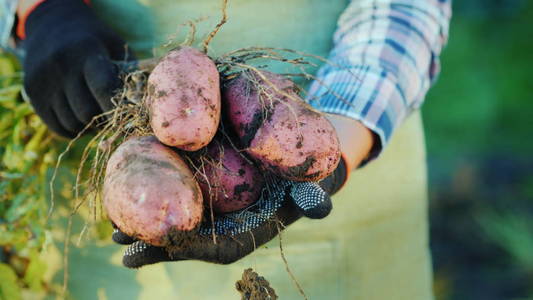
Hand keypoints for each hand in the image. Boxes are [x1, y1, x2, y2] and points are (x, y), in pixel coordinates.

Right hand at [20, 0, 131, 136]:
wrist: (53, 26)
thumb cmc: (96, 41)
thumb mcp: (115, 46)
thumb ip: (130, 73)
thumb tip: (142, 107)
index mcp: (86, 52)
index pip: (103, 88)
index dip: (117, 109)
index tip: (128, 117)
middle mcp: (61, 66)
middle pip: (87, 112)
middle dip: (104, 121)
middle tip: (114, 119)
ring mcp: (43, 80)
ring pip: (72, 123)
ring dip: (89, 128)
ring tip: (99, 117)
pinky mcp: (32, 93)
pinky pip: (57, 127)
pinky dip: (74, 131)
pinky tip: (82, 120)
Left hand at [112, 171, 344, 267]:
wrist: (301, 168)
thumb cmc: (304, 181)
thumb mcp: (312, 189)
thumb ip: (313, 200)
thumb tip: (320, 207)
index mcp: (246, 233)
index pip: (211, 248)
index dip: (182, 249)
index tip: (151, 250)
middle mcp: (224, 227)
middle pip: (184, 240)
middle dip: (152, 243)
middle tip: (120, 242)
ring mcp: (213, 213)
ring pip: (176, 223)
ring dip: (146, 226)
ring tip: (113, 227)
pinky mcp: (207, 196)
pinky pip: (179, 203)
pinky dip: (156, 202)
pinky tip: (130, 194)